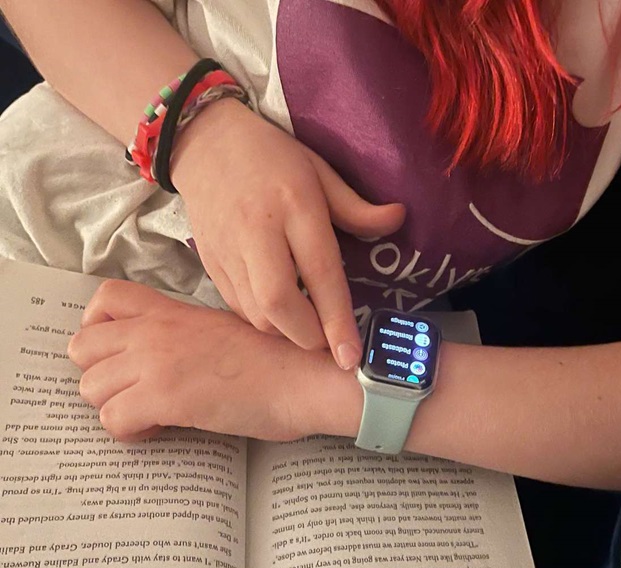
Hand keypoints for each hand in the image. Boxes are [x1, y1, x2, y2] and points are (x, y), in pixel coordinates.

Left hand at [67, 279, 336, 441]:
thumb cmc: (280, 359)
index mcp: (173, 311)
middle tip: (134, 390)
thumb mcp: (226, 329)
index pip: (104, 299)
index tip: (117, 351)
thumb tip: (169, 360)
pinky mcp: (164, 398)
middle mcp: (156, 331)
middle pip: (81, 347)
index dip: (96, 326)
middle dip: (100, 374)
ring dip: (115, 406)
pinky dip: (131, 432)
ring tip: (151, 413)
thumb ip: (188, 335)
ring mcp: (157, 363)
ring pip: (90, 388)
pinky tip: (162, 428)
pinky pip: (112, 420)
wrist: (304, 377)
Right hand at [170, 99, 405, 368]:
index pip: (320, 272)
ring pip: (255, 313)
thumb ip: (357, 207)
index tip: (351, 357)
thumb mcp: (321, 171)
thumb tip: (399, 220)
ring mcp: (228, 250)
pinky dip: (261, 320)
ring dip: (284, 332)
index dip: (337, 320)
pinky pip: (236, 307)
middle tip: (328, 342)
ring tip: (306, 327)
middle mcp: (258, 232)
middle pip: (279, 303)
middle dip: (307, 335)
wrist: (205, 142)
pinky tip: (278, 312)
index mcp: (294, 206)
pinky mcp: (208, 262)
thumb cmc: (272, 156)